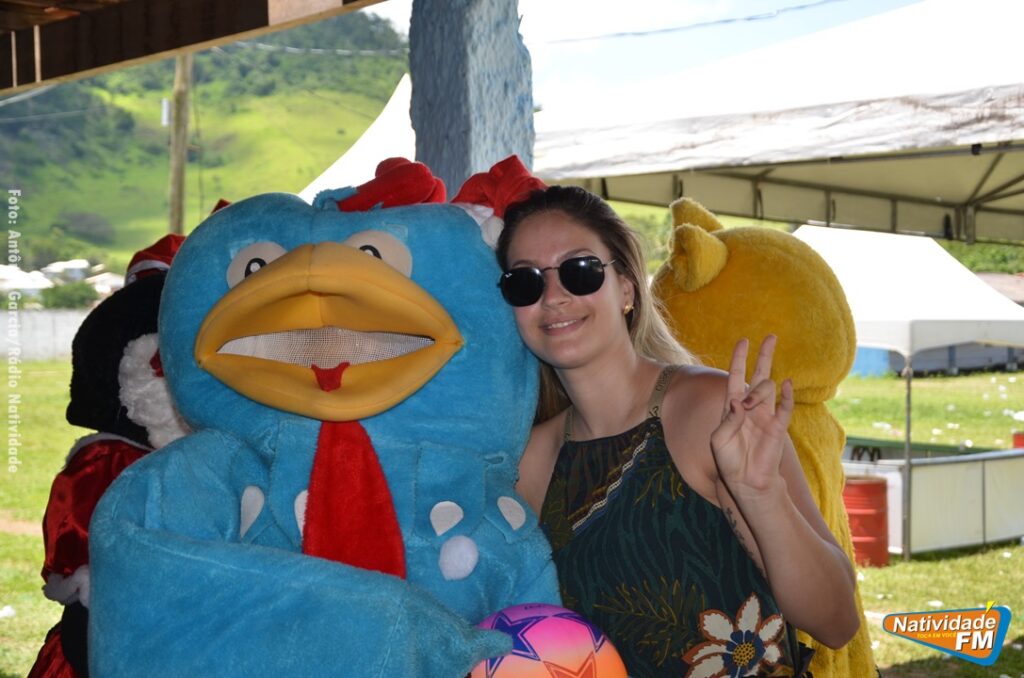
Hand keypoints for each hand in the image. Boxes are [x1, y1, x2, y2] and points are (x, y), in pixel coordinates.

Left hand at [710, 336, 793, 500]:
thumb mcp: (719, 440)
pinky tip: (787, 384)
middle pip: (759, 374)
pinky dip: (787, 395)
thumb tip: (738, 401)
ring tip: (752, 404)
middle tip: (771, 337)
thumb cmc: (728, 461)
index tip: (744, 340)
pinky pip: (785, 406)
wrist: (747, 481)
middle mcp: (750, 407)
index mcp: (732, 407)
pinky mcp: (778, 427)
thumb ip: (727, 421)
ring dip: (760, 390)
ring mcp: (766, 415)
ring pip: (768, 388)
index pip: (736, 377)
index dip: (739, 359)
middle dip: (764, 356)